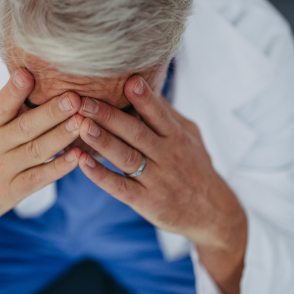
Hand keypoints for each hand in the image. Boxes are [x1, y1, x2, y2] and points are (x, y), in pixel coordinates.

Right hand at [0, 69, 82, 291]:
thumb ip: (8, 113)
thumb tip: (36, 79)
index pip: (0, 105)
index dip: (13, 90)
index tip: (27, 73)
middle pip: (25, 126)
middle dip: (51, 112)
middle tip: (73, 97)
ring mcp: (2, 170)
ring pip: (35, 151)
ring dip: (61, 136)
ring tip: (82, 122)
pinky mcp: (10, 192)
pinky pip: (37, 178)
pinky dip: (57, 168)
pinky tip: (76, 157)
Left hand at [77, 75, 246, 293]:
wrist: (213, 213)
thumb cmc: (196, 168)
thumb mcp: (191, 137)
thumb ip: (168, 115)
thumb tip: (148, 88)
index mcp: (176, 136)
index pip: (158, 114)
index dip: (144, 98)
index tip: (128, 81)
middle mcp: (167, 155)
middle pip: (136, 132)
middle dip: (109, 115)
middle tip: (84, 100)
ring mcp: (156, 179)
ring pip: (126, 157)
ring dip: (102, 141)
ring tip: (81, 126)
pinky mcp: (145, 201)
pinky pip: (120, 187)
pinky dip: (100, 175)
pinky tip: (82, 162)